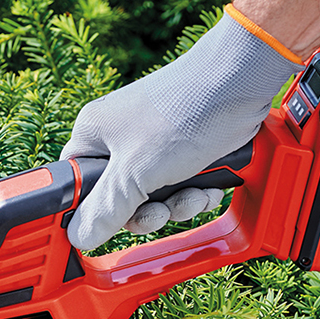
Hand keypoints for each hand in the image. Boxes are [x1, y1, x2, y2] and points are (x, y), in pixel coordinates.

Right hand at [60, 8, 302, 249]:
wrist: (242, 81)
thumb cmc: (185, 111)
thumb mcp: (136, 172)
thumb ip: (105, 209)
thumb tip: (79, 237)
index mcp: (94, 135)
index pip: (77, 186)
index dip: (94, 211)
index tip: (112, 226)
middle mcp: (119, 138)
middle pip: (120, 198)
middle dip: (147, 211)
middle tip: (161, 211)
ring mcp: (152, 142)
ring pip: (153, 195)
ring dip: (177, 204)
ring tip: (194, 194)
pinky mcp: (182, 146)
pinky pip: (179, 184)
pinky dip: (195, 191)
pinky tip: (209, 186)